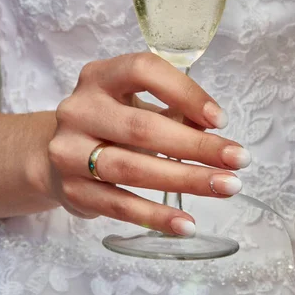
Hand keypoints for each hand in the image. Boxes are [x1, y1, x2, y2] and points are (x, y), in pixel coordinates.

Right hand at [48, 53, 249, 235]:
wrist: (56, 155)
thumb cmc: (110, 124)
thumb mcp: (135, 105)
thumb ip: (173, 111)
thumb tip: (214, 132)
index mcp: (99, 77)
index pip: (143, 70)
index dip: (185, 92)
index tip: (220, 119)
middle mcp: (78, 109)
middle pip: (141, 128)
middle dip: (196, 146)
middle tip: (237, 160)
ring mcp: (69, 151)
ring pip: (132, 169)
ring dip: (185, 180)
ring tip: (224, 188)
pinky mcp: (72, 190)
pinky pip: (119, 206)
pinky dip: (156, 216)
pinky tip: (187, 224)